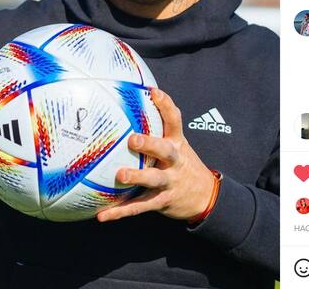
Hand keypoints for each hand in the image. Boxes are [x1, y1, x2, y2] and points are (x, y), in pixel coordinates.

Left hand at [97, 88, 214, 221]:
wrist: (206, 196)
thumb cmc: (183, 165)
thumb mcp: (178, 145)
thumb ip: (160, 129)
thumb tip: (133, 106)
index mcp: (178, 144)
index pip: (175, 121)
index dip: (166, 105)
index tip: (154, 92)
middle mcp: (175, 161)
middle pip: (165, 150)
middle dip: (150, 144)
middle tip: (133, 139)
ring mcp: (170, 182)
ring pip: (154, 179)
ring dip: (138, 177)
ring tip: (120, 175)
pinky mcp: (163, 201)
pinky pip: (140, 207)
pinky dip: (121, 212)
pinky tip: (103, 215)